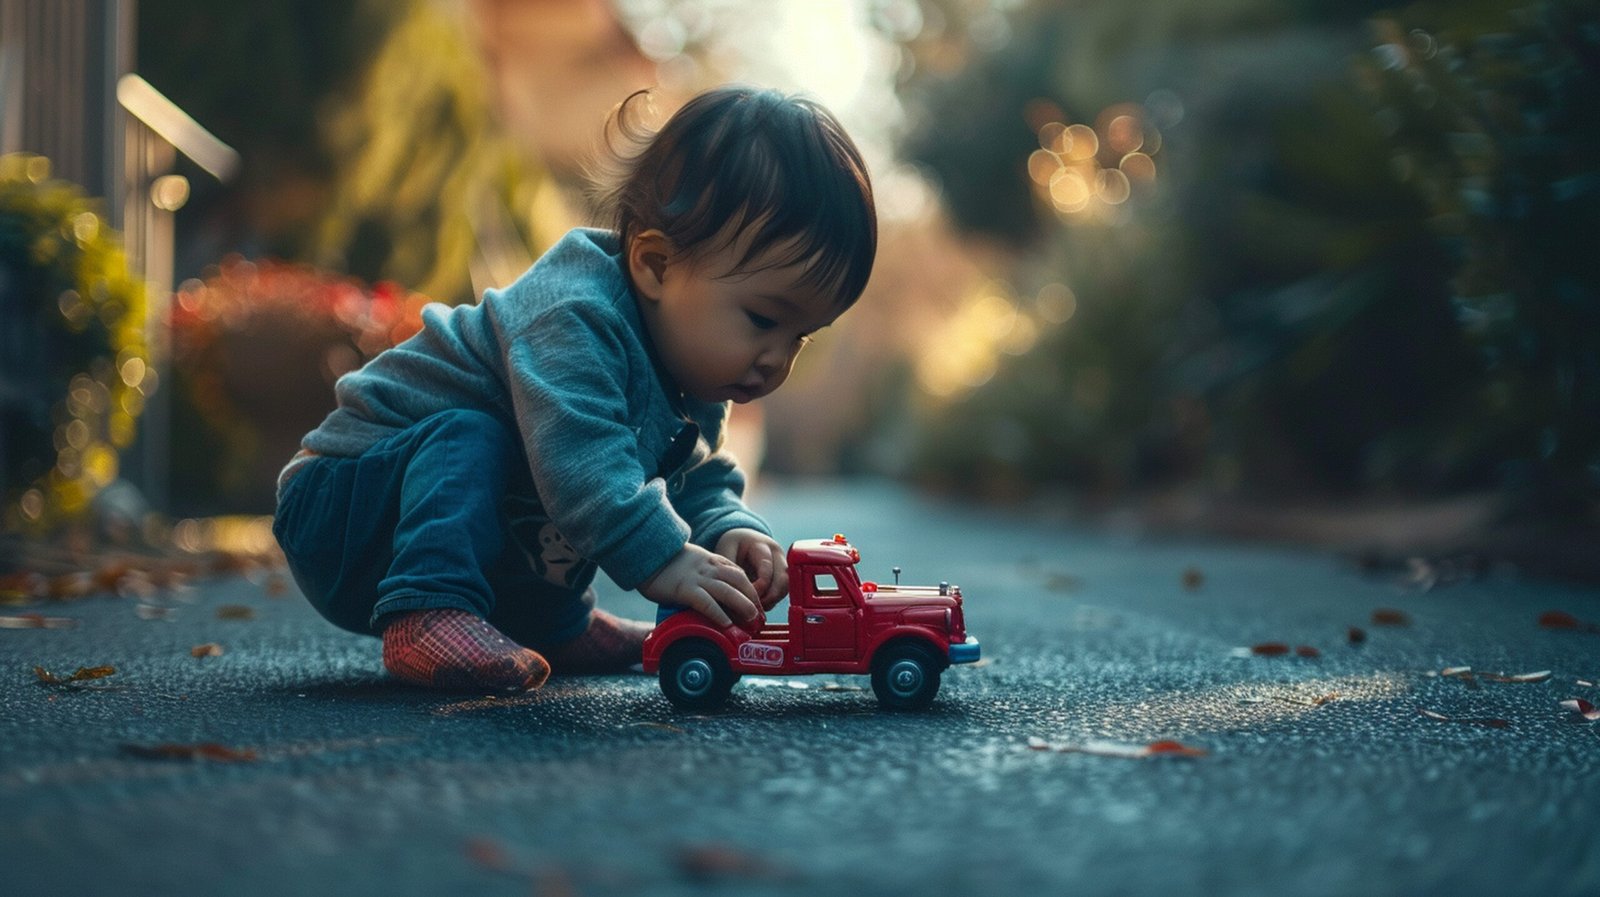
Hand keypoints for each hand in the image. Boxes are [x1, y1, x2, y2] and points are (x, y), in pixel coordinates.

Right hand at [639, 544, 760, 628]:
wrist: (646, 553)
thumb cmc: (665, 562)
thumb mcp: (691, 562)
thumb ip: (703, 573)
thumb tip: (711, 592)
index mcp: (711, 560)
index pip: (738, 573)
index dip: (751, 588)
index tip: (757, 603)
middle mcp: (708, 568)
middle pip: (739, 581)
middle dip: (753, 598)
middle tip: (759, 615)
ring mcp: (697, 578)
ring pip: (728, 590)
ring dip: (744, 605)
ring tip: (752, 620)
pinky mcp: (685, 589)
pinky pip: (706, 602)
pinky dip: (719, 614)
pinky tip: (727, 624)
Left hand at [715, 528, 786, 610]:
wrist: (742, 539)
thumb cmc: (732, 545)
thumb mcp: (725, 552)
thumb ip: (730, 571)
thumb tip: (735, 595)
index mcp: (762, 545)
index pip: (767, 568)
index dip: (759, 586)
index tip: (747, 596)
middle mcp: (777, 554)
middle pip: (784, 578)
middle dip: (771, 596)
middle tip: (756, 608)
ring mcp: (782, 564)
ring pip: (786, 586)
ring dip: (774, 600)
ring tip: (757, 608)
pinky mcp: (782, 574)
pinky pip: (783, 591)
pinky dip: (773, 600)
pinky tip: (760, 606)